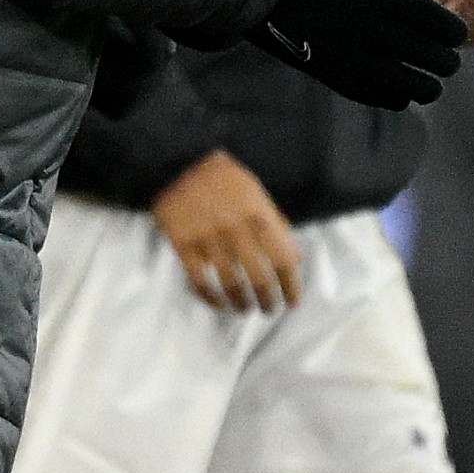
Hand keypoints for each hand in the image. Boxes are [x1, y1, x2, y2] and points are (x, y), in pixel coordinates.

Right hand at [151, 150, 299, 312]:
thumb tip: (294, 257)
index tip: (293, 302)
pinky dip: (211, 298)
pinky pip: (200, 282)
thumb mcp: (257, 192)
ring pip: (231, 285)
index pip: (283, 260)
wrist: (178, 163)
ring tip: (245, 309)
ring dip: (241, 303)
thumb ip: (276, 224)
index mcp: (259, 216)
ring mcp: (209, 240)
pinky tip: (220, 304)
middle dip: (268, 301)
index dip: (291, 286)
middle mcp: (236, 231)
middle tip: (269, 309)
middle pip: (259, 278)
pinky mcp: (184, 246)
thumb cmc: (224, 178)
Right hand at [251, 0, 467, 108]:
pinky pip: (372, 94)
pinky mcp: (329, 73)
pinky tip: (400, 96)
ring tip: (430, 86)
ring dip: (425, 87)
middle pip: (428, 58)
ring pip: (406, 85)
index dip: (453, 32)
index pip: (437, 23)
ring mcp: (350, 56)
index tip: (457, 34)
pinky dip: (392, 98)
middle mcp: (373, 29)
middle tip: (448, 62)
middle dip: (445, 62)